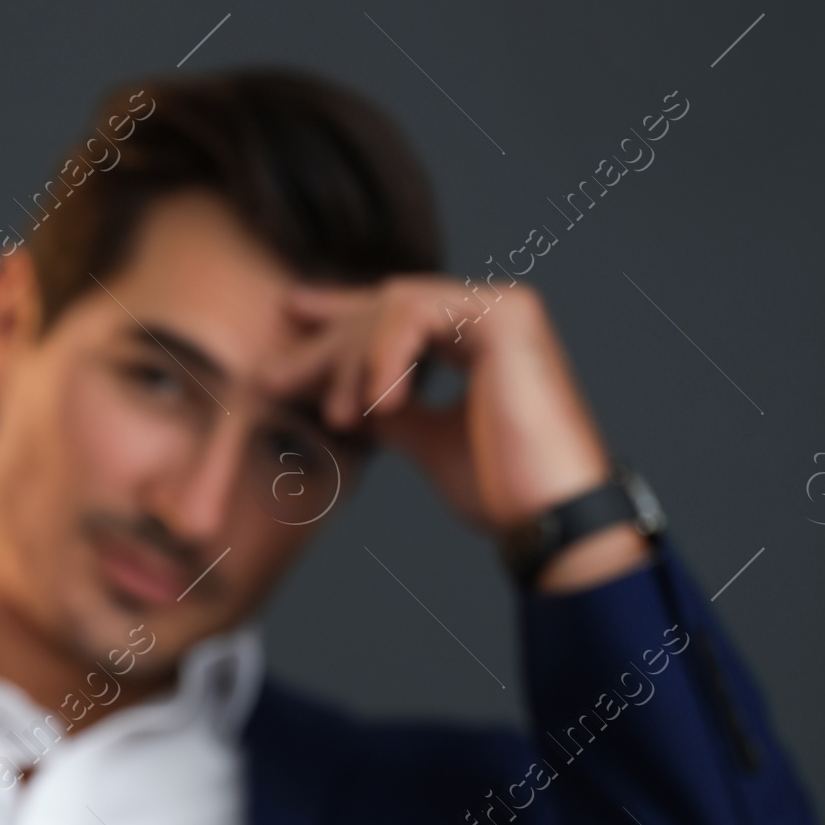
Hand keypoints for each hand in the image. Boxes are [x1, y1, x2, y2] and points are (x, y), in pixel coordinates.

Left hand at [281, 275, 651, 591]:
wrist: (549, 519)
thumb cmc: (502, 491)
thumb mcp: (429, 441)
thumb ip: (391, 411)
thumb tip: (346, 397)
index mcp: (482, 339)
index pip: (399, 314)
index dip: (341, 317)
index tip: (288, 323)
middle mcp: (496, 313)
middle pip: (389, 305)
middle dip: (327, 342)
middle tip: (274, 377)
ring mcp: (504, 309)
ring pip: (395, 306)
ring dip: (352, 362)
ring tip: (338, 417)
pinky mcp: (505, 319)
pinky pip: (414, 318)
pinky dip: (383, 361)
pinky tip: (373, 406)